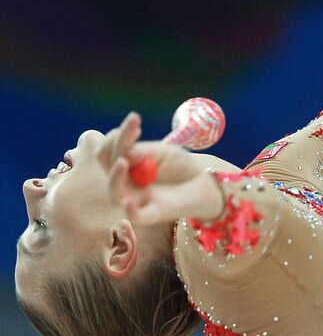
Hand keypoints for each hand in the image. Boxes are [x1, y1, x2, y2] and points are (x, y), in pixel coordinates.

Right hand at [105, 114, 222, 225]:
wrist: (202, 184)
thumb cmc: (180, 166)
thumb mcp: (166, 152)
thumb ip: (147, 152)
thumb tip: (126, 153)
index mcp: (125, 163)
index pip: (110, 149)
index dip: (118, 135)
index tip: (135, 119)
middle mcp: (124, 181)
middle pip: (107, 166)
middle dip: (114, 147)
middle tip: (131, 133)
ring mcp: (135, 199)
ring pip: (114, 192)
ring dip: (115, 176)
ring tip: (123, 162)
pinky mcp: (150, 215)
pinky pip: (134, 216)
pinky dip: (130, 210)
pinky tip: (128, 201)